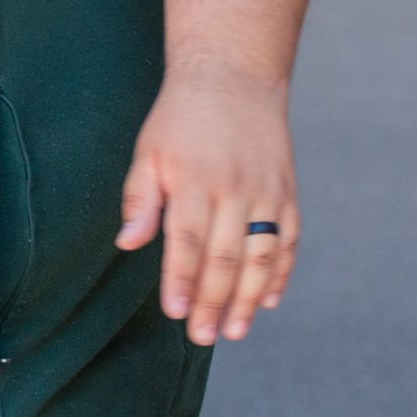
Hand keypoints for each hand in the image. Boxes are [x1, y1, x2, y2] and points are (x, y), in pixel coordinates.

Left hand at [118, 63, 299, 345]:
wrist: (232, 79)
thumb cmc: (180, 119)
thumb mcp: (148, 151)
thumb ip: (140, 199)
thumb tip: (127, 243)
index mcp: (192, 181)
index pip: (187, 243)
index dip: (182, 281)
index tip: (176, 313)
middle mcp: (234, 190)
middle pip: (225, 258)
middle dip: (214, 302)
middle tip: (204, 337)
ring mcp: (266, 192)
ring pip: (261, 256)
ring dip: (249, 298)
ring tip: (236, 330)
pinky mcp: (287, 192)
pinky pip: (289, 240)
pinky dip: (282, 273)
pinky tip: (268, 300)